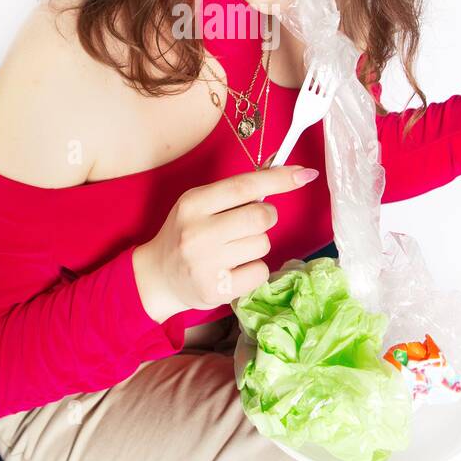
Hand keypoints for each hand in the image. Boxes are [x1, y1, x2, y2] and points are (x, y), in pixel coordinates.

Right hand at [131, 163, 318, 322]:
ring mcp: (206, 265)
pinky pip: (260, 272)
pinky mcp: (217, 291)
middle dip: (267, 217)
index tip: (303, 175)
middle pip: (260, 217)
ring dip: (257, 245)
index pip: (244, 186)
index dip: (278, 179)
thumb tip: (279, 169)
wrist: (157, 276)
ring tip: (233, 250)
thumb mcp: (200, 205)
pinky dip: (254, 269)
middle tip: (253, 222)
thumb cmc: (186, 234)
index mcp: (193, 204)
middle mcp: (198, 233)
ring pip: (263, 245)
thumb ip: (235, 191)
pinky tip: (234, 269)